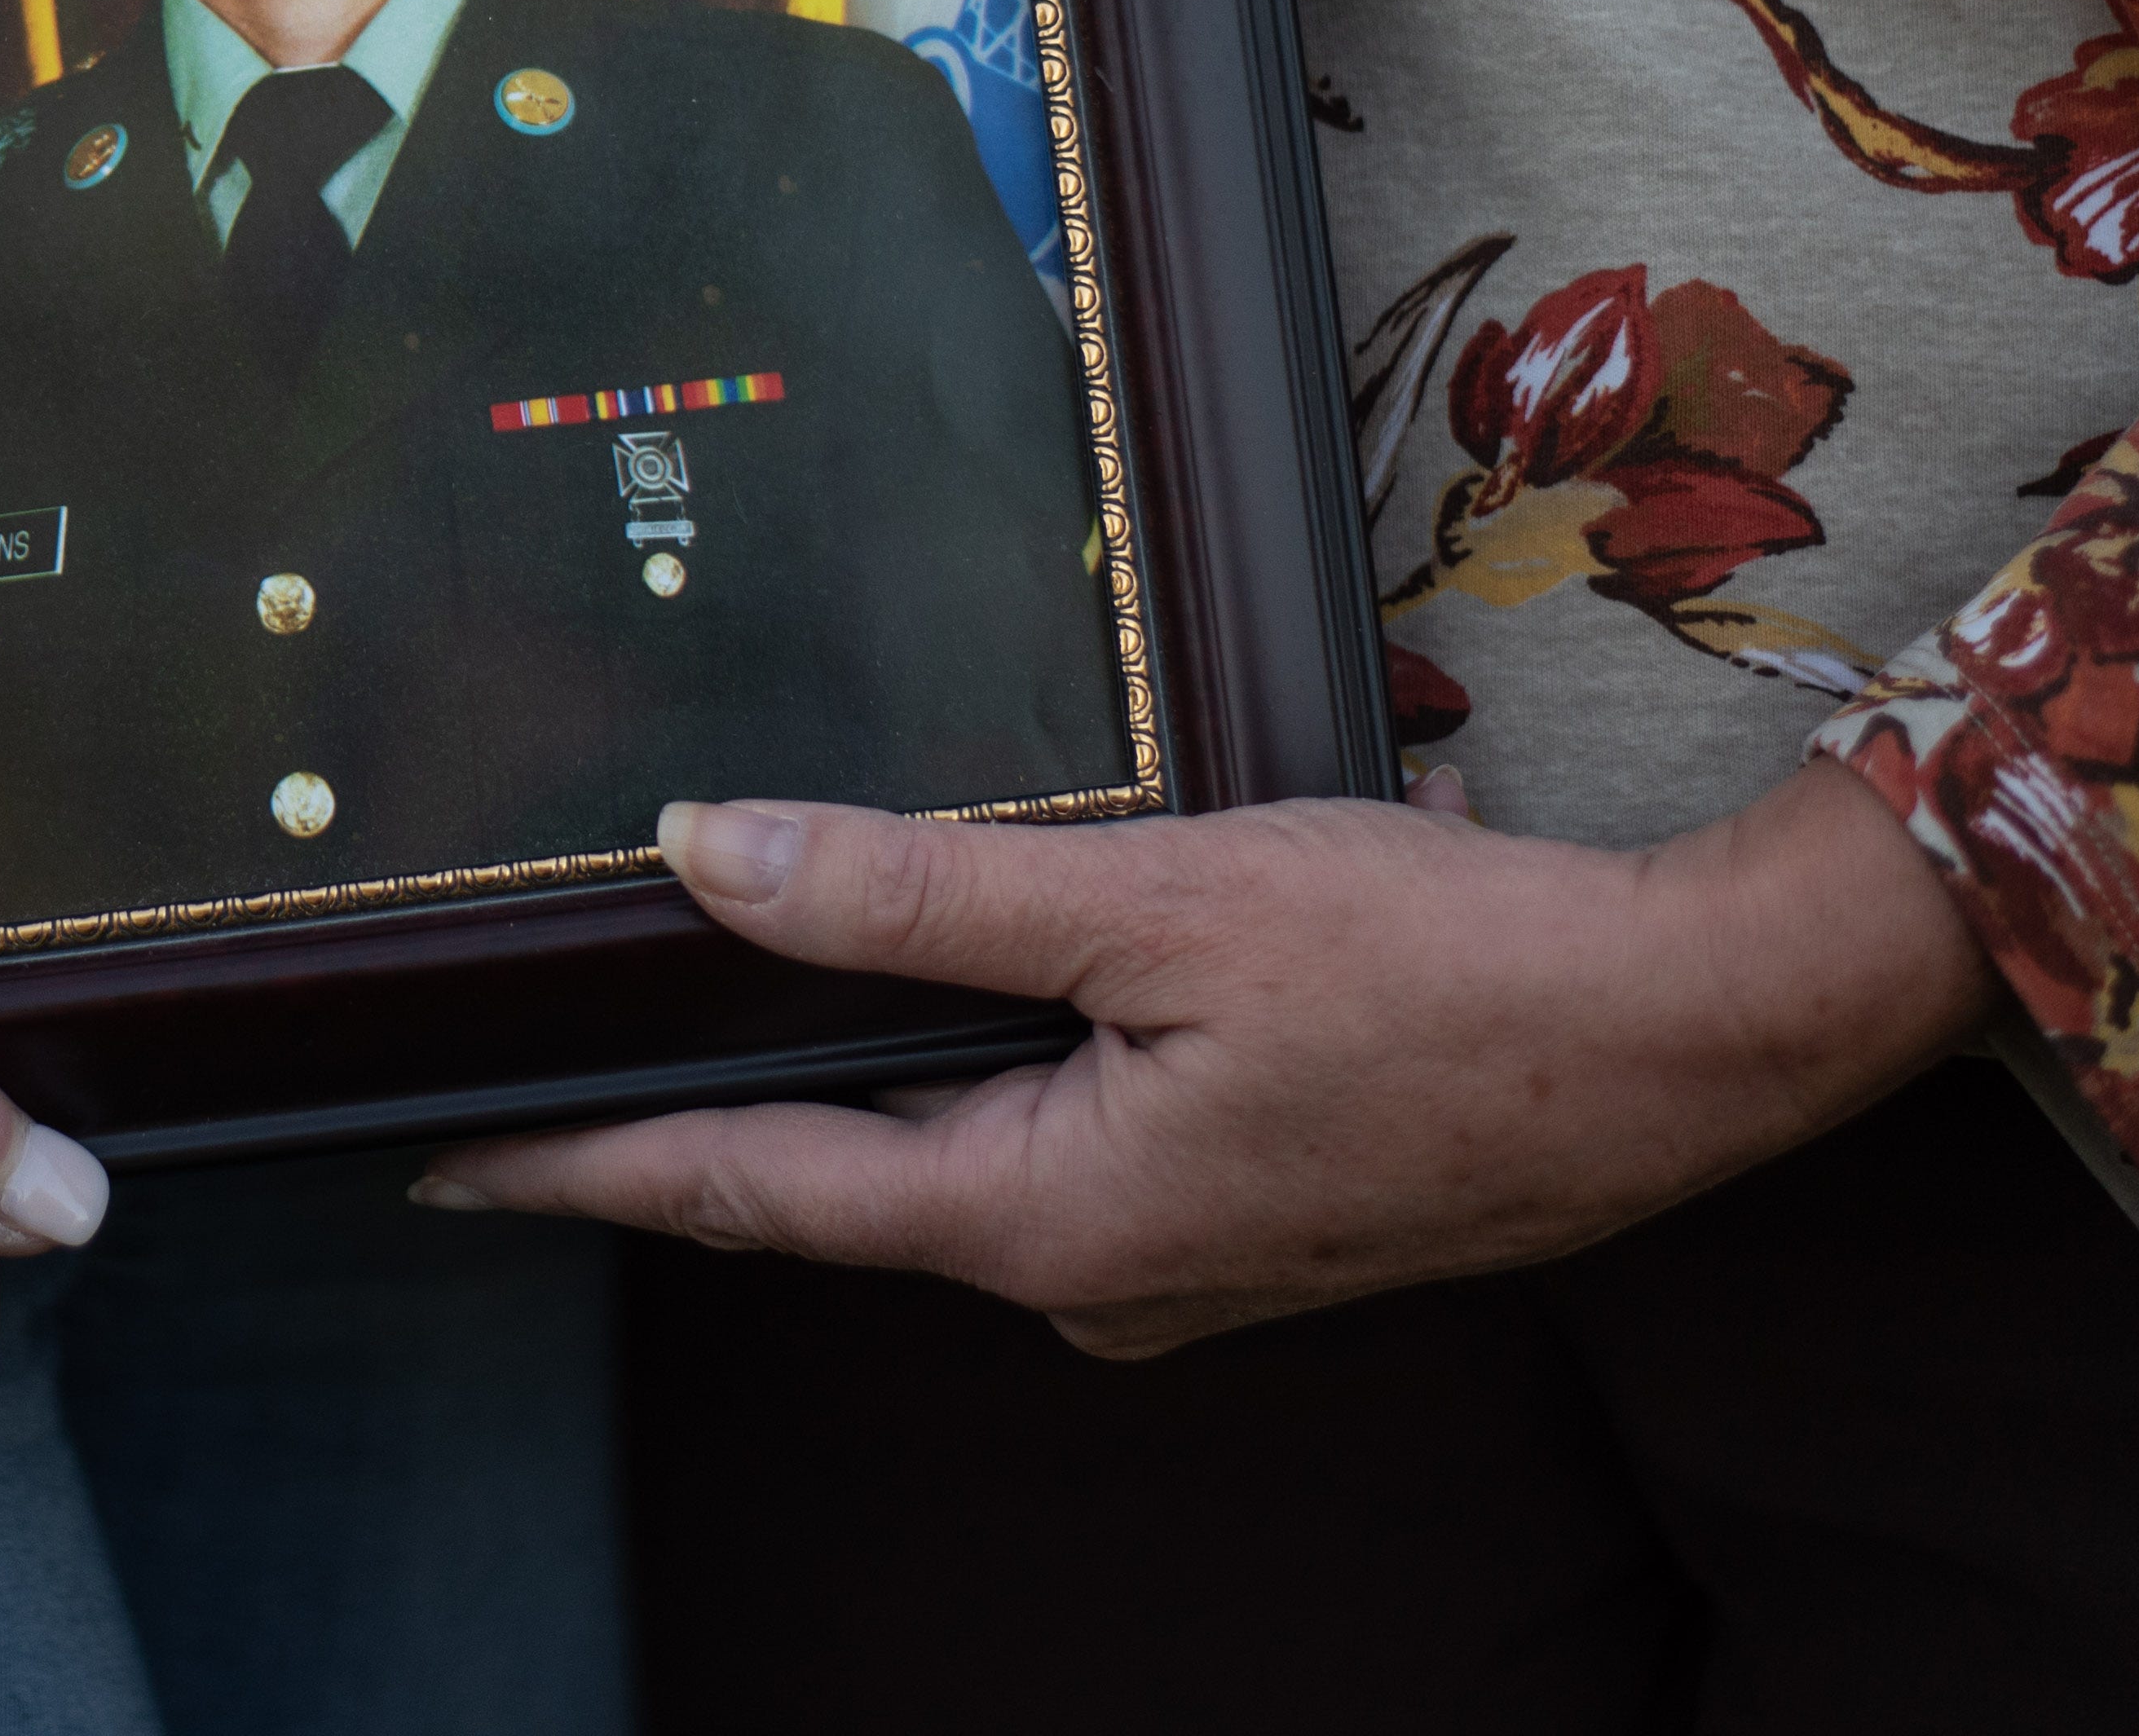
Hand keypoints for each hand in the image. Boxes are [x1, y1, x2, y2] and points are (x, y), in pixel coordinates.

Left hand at [415, 764, 1987, 1353]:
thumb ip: (922, 889)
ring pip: (956, 1164)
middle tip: (541, 1083)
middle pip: (838, 1190)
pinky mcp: (1247, 1216)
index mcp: (1048, 1221)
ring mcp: (1179, 1264)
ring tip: (728, 1013)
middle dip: (693, 1135)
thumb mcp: (1161, 900)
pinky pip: (1062, 1148)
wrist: (1693, 1035)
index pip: (747, 1192)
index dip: (584, 1166)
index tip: (445, 1158)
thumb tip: (712, 859)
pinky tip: (979, 994)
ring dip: (854, 1092)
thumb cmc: (1454, 969)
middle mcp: (1096, 1278)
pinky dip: (990, 1076)